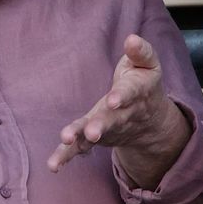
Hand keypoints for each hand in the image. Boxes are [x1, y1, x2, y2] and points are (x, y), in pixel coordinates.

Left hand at [47, 34, 190, 186]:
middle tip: (92, 133)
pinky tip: (53, 165)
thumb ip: (141, 52)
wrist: (149, 119)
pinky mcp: (94, 138)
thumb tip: (131, 38)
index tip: (113, 101)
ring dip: (80, 140)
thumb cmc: (143, 82)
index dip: (121, 97)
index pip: (129, 94)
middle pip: (111, 121)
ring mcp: (107, 129)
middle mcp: (122, 115)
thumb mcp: (148, 65)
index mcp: (136, 93)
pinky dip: (66, 156)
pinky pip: (79, 148)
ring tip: (66, 141)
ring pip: (94, 136)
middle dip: (101, 126)